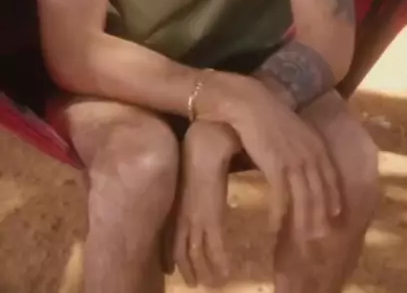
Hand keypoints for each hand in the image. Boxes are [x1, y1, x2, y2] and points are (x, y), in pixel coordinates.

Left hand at [171, 120, 241, 287]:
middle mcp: (182, 213)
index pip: (167, 234)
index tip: (168, 267)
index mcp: (176, 201)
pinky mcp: (212, 216)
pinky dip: (219, 263)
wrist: (207, 140)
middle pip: (179, 249)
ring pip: (195, 253)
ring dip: (202, 271)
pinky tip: (227, 272)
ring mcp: (196, 217)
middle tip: (193, 282)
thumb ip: (192, 181)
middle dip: (185, 268)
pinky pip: (215, 248)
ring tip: (212, 283)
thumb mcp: (191, 168)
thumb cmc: (200, 143)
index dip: (167, 253)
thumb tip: (199, 184)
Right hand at [208, 74, 341, 253]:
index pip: (330, 177)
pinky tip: (275, 228)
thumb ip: (299, 145)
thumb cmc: (265, 114)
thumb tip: (300, 159)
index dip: (333, 198)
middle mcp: (310, 155)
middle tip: (319, 239)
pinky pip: (282, 198)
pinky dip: (281, 215)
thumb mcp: (291, 130)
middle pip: (320, 193)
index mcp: (315, 145)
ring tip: (300, 241)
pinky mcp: (276, 166)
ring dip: (303, 223)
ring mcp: (295, 161)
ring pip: (305, 200)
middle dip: (321, 218)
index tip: (335, 216)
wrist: (247, 102)